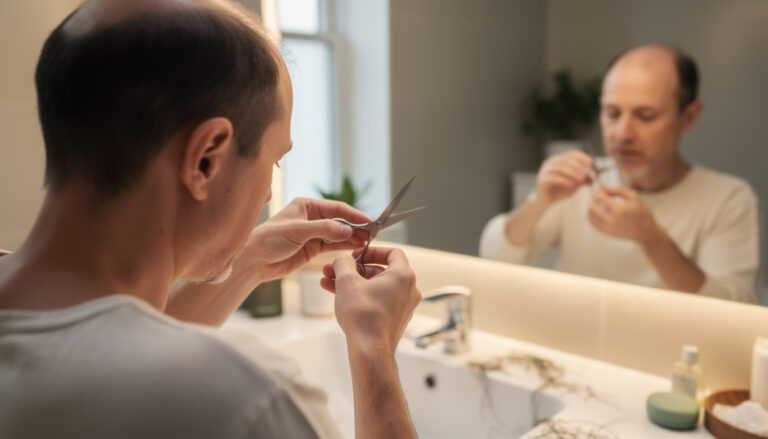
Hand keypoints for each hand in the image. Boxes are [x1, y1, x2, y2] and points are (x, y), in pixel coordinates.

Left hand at [236, 198, 371, 283]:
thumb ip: (324, 229)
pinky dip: (344, 247)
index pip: (337, 208)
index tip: (369, 221)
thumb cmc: (269, 239)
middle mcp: (311, 218)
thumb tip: (347, 230)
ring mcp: (312, 234)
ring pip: (338, 234)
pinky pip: (332, 246)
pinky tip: (355, 249)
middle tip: (373, 234)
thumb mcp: (298, 231)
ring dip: (352, 238)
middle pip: (340, 220)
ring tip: (367, 243)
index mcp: (306, 206)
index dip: (354, 214)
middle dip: (356, 227)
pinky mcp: (312, 249)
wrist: (254, 261)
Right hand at [321, 247, 421, 351]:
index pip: (392, 252)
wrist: (369, 351)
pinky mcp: (395, 319)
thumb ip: (343, 263)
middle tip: (337, 271)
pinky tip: (340, 298)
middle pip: (381, 270)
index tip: (356, 255)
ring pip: (376, 287)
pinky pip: (378, 301)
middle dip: (355, 270)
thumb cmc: (364, 318)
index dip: (371, 251)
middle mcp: (408, 290)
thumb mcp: (347, 281)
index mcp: (403, 276)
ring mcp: (403, 306)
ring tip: (331, 284)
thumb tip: (342, 261)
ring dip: (354, 283)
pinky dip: (361, 297)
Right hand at [535, 151, 592, 205]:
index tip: (591, 163)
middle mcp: (550, 162)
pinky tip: (572, 185)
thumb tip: (593, 178)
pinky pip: (554, 177)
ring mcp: (545, 170)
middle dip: (578, 166)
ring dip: (572, 172)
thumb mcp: (575, 185)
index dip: (582, 157)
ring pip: (560, 167)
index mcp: (558, 160)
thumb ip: (583, 180)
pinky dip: (565, 180)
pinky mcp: (542, 179)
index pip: (571, 154)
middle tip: (587, 173)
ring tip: (581, 179)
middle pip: (566, 159)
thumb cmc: (560, 191)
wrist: (546, 202)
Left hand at [588, 186, 661, 243]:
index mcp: (620, 210)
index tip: (602, 188)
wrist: (645, 232)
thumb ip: (617, 189)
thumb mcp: (634, 196)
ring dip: (591, 206)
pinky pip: (592, 222)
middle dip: (593, 198)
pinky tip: (599, 210)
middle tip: (598, 195)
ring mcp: (608, 228)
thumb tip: (603, 188)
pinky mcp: (606, 233)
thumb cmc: (641, 212)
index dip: (599, 191)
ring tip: (598, 202)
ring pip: (590, 215)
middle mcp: (612, 221)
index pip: (600, 198)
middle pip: (592, 207)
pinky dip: (592, 214)